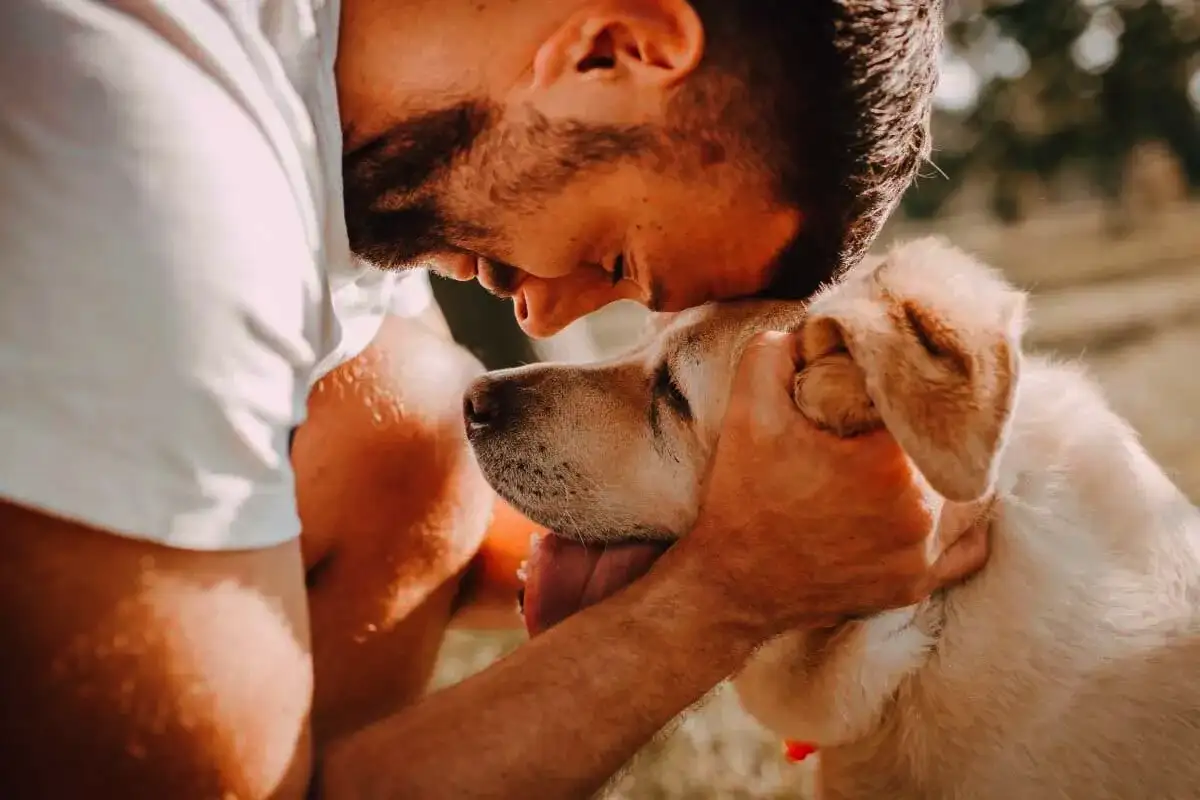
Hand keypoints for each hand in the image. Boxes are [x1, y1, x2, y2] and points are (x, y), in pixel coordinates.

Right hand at [676, 331, 989, 639]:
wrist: (731, 584)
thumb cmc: (742, 497)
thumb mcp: (748, 410)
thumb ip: (776, 352)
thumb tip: (815, 330)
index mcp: (889, 465)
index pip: (929, 404)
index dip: (914, 385)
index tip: (893, 380)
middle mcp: (920, 514)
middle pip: (954, 448)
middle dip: (932, 427)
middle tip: (904, 414)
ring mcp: (922, 556)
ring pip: (971, 496)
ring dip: (951, 470)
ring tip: (922, 451)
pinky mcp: (916, 586)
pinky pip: (968, 548)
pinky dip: (960, 522)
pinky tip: (937, 500)